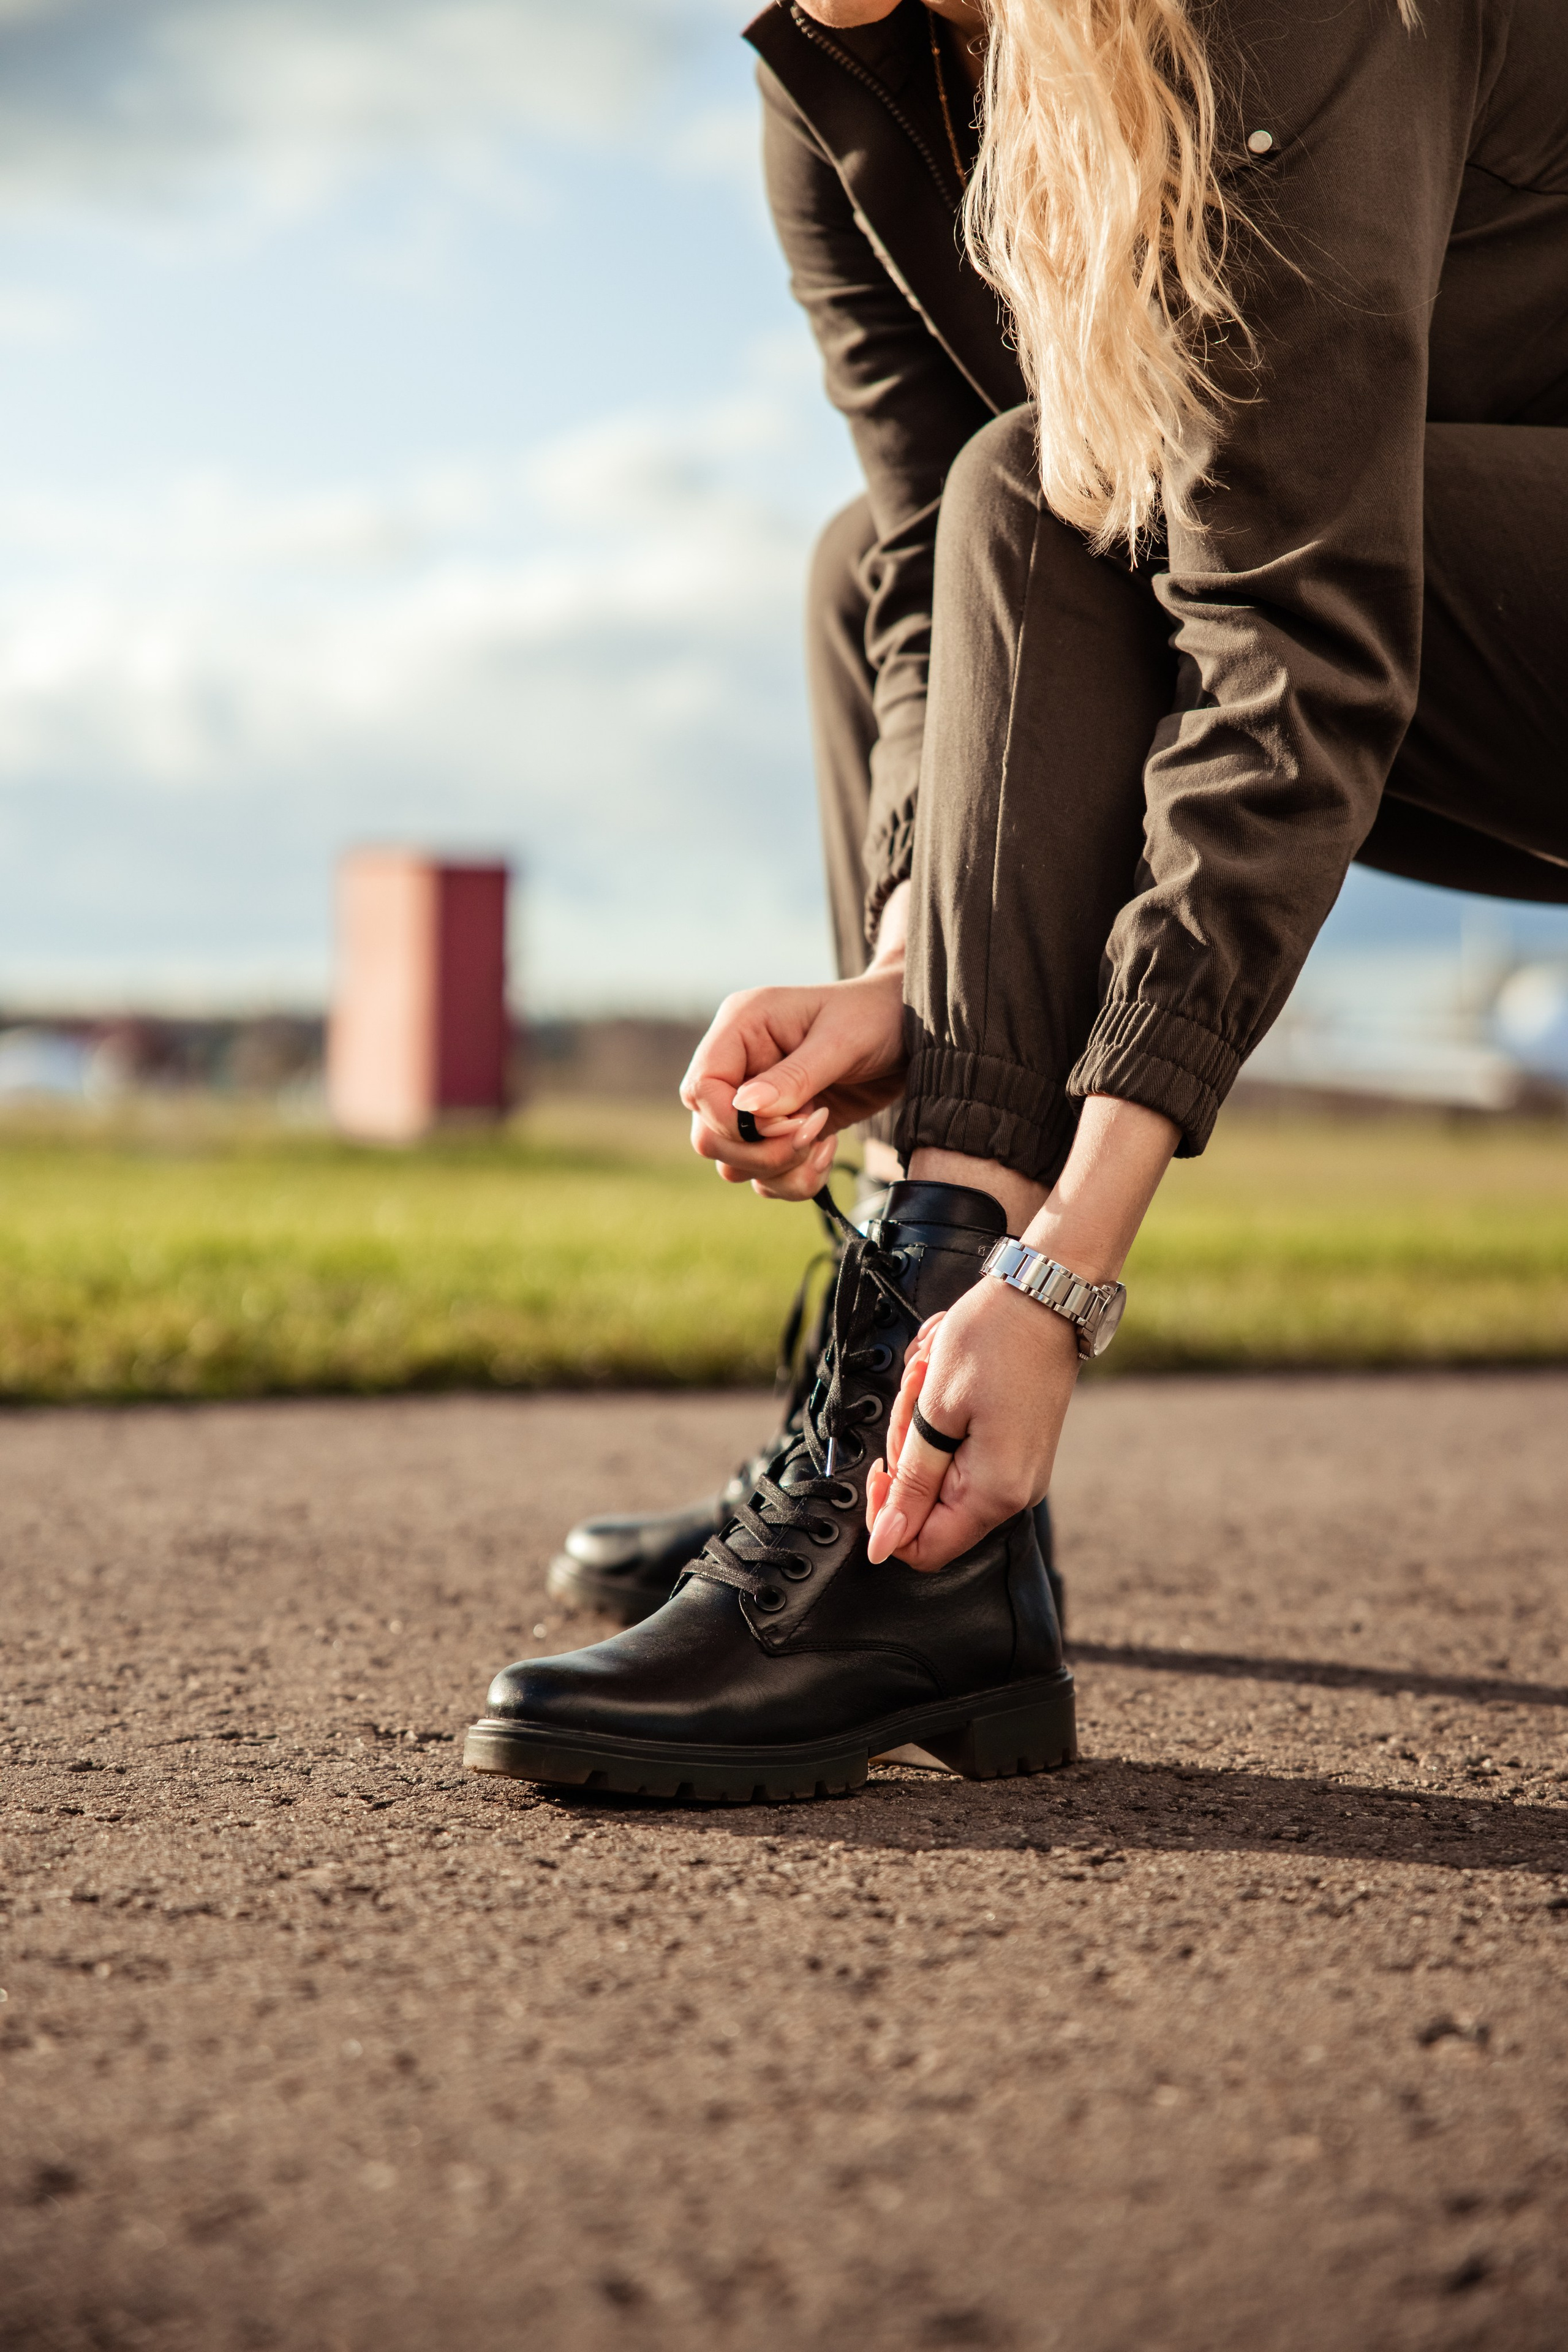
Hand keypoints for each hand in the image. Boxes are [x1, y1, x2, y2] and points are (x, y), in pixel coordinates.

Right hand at [679, 966, 907, 1201]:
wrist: (914, 1032)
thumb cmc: (877, 1017)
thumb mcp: (841, 1040)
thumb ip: (794, 1076)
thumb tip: (746, 1108)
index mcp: (741, 1028)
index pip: (701, 1088)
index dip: (733, 1122)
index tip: (790, 1123)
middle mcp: (740, 1066)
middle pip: (709, 1135)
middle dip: (760, 1152)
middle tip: (811, 1133)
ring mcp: (758, 1104)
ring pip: (734, 1164)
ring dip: (781, 1169)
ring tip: (824, 1141)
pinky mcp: (780, 1133)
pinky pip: (764, 1177)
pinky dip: (795, 1179)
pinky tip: (827, 1149)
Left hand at [864, 1281, 1079, 1569]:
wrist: (1045, 1294)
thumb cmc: (993, 1339)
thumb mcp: (935, 1410)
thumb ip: (910, 1485)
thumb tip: (884, 1546)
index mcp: (994, 1493)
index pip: (922, 1548)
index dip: (888, 1515)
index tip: (880, 1463)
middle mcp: (1014, 1493)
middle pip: (929, 1507)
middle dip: (907, 1450)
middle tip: (916, 1393)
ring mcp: (1019, 1471)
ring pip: (941, 1473)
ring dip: (922, 1425)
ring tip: (934, 1373)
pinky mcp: (1017, 1449)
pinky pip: (962, 1451)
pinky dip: (943, 1417)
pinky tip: (947, 1377)